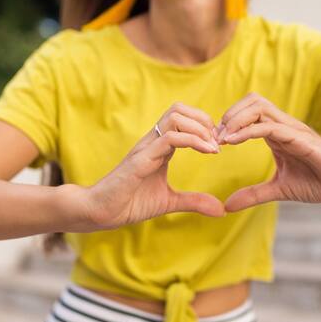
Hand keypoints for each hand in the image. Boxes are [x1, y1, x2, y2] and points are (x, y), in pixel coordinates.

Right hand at [83, 102, 225, 229]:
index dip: (204, 126)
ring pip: (175, 116)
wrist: (99, 213)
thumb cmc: (129, 203)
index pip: (183, 118)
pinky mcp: (141, 159)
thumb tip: (221, 209)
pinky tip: (207, 152)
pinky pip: (169, 138)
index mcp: (159, 147)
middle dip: (204, 120)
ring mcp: (146, 148)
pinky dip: (193, 141)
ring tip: (213, 147)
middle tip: (218, 142)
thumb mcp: (169, 202)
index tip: (219, 146)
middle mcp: (152, 141)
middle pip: (179, 108)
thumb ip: (194, 202)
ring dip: (200, 128)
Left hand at [217, 92, 320, 211]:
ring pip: (259, 108)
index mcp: (278, 134)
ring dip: (235, 120)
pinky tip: (233, 142)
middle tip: (215, 138)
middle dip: (229, 115)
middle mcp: (285, 126)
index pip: (249, 112)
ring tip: (221, 139)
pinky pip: (270, 128)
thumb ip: (254, 194)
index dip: (228, 122)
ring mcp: (294, 130)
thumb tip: (227, 206)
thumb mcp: (279, 189)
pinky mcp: (302, 139)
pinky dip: (248, 131)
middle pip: (252, 101)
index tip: (213, 142)